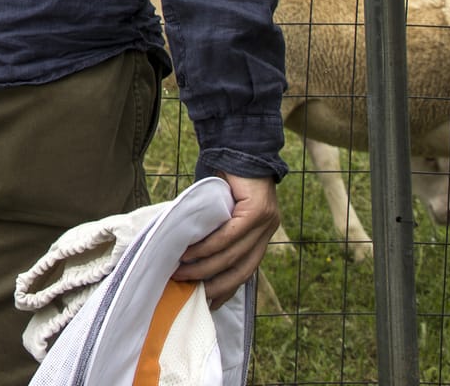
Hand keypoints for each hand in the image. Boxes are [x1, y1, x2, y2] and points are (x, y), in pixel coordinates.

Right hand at [174, 172, 278, 307]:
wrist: (237, 146)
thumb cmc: (223, 178)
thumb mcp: (220, 210)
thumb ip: (215, 230)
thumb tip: (190, 255)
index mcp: (261, 235)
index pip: (246, 270)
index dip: (228, 288)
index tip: (209, 303)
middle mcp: (267, 231)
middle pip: (242, 267)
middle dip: (215, 283)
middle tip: (190, 292)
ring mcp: (266, 222)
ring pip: (234, 253)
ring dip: (205, 265)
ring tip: (182, 271)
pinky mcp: (258, 211)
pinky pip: (230, 234)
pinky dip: (209, 245)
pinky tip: (191, 251)